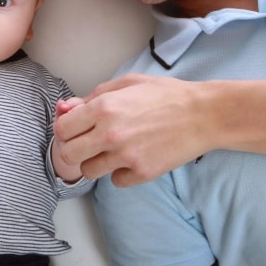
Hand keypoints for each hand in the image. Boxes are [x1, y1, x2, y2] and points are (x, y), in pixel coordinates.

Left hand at [53, 74, 208, 186]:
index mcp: (103, 108)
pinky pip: (115, 182)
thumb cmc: (165, 95)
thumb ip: (92, 96)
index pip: (62, 128)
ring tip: (112, 151)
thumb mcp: (127, 83)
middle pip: (68, 154)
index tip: (76, 129)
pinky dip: (120, 173)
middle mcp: (110, 134)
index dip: (66, 129)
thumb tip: (66, 107)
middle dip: (74, 148)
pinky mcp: (142, 173)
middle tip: (88, 143)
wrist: (203, 115)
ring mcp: (126, 156)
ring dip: (95, 163)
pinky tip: (132, 159)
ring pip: (88, 172)